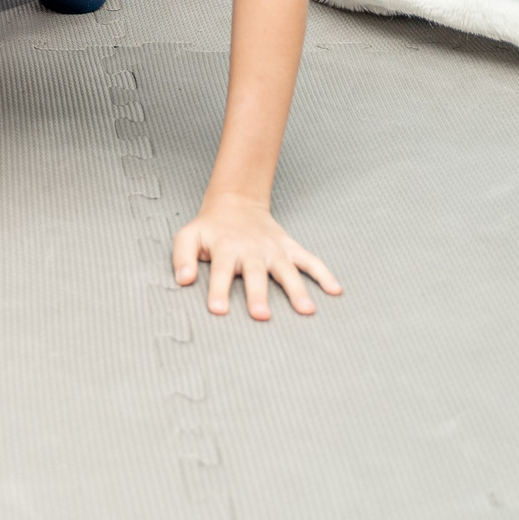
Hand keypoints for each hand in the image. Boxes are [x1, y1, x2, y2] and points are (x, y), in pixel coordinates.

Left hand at [172, 195, 339, 319]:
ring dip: (297, 289)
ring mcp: (273, 249)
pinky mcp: (289, 248)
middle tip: (262, 316)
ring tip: (306, 310)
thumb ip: (182, 257)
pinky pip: (310, 260)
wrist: (235, 203)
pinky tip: (336, 290)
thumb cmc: (210, 228)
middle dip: (258, 294)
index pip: (221, 271)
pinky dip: (324, 273)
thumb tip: (183, 280)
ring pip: (286, 269)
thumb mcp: (188, 236)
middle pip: (256, 274)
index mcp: (226, 248)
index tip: (219, 310)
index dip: (219, 290)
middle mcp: (252, 250)